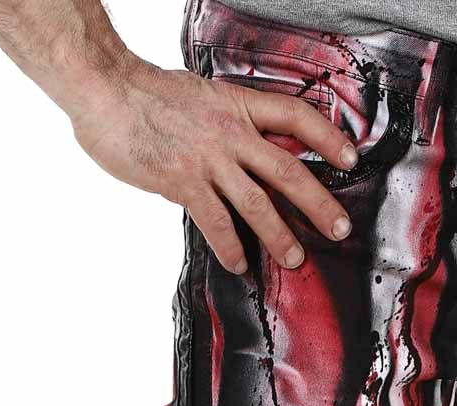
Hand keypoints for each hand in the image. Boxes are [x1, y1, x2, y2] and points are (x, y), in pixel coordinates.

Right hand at [70, 55, 358, 272]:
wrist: (105, 89)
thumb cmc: (146, 95)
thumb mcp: (200, 96)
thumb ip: (226, 120)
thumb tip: (244, 147)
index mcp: (237, 105)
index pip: (295, 115)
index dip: (327, 136)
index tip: (351, 158)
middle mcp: (230, 131)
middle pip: (288, 169)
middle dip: (318, 203)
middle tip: (339, 228)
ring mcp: (208, 158)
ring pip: (258, 203)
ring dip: (279, 235)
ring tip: (294, 259)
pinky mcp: (183, 180)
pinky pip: (216, 221)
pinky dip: (230, 247)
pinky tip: (239, 264)